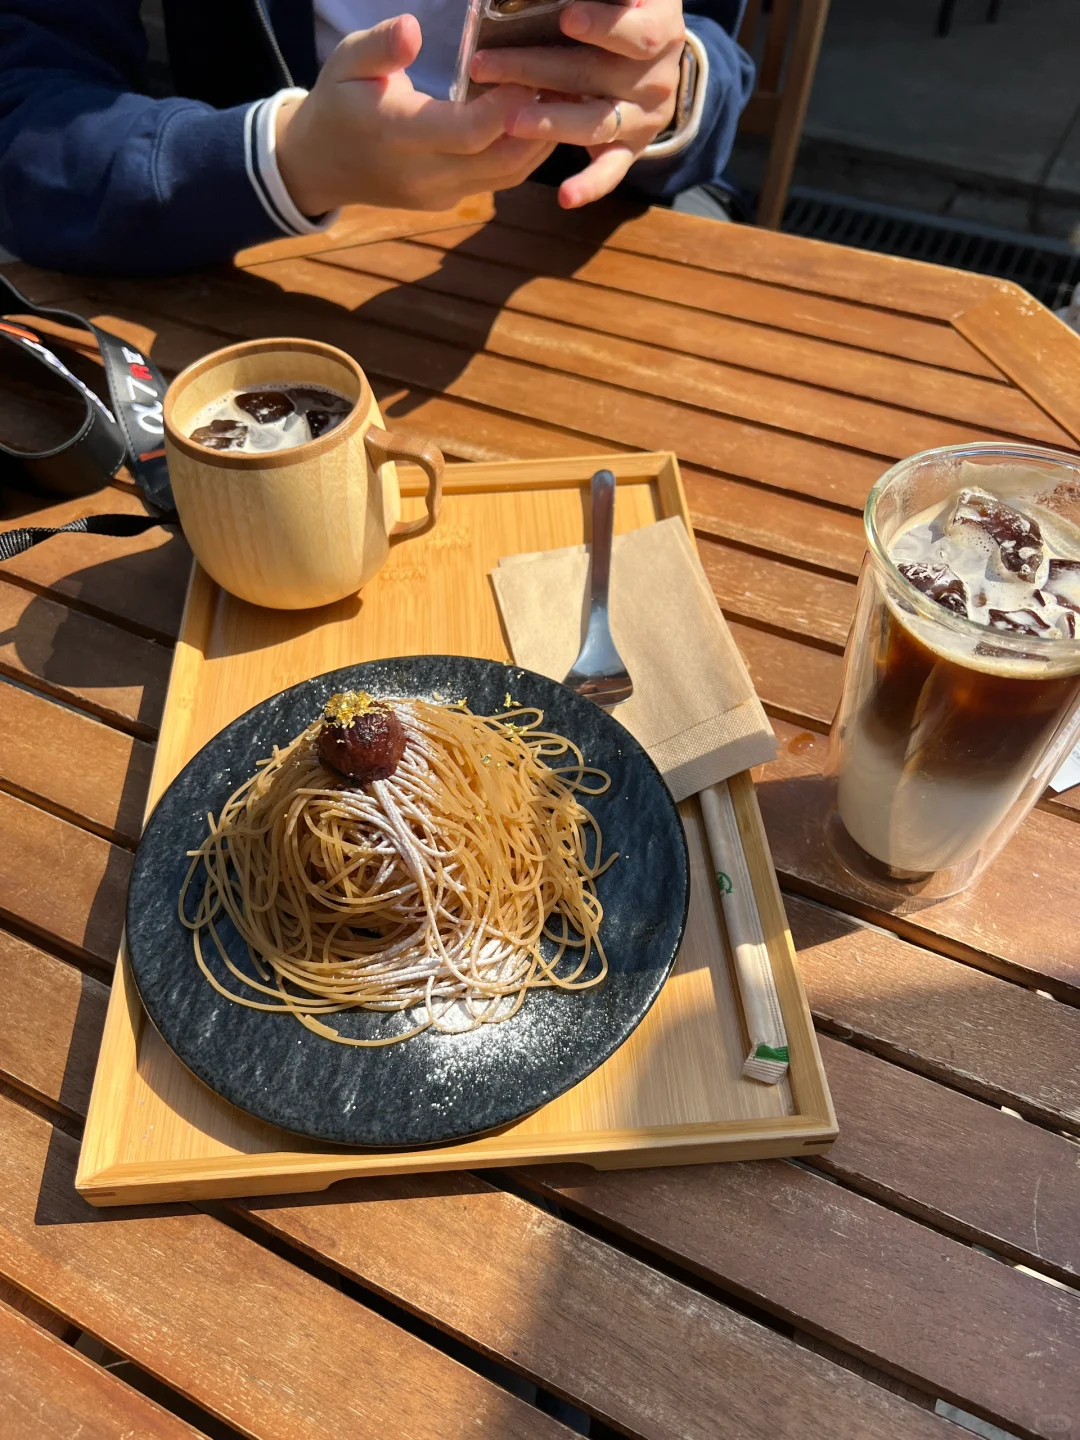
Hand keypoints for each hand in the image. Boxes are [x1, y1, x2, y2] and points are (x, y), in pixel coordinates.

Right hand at [276, 16, 553, 215]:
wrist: (322, 165)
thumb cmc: (338, 101)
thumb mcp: (346, 61)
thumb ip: (380, 46)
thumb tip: (413, 27)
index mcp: (398, 136)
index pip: (469, 133)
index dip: (508, 107)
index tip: (532, 73)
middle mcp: (424, 174)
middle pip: (502, 160)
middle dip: (539, 123)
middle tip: (562, 81)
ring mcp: (441, 194)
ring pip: (509, 175)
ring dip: (541, 140)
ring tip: (559, 96)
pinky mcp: (452, 200)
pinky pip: (500, 179)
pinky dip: (525, 150)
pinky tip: (537, 117)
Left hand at [470, 0, 684, 207]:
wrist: (654, 66)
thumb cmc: (620, 17)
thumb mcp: (618, 1)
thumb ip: (594, 1)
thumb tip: (556, 1)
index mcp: (659, 26)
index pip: (636, 31)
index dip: (603, 26)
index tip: (566, 20)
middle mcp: (657, 75)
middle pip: (595, 73)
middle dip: (537, 68)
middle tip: (485, 65)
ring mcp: (645, 116)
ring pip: (597, 120)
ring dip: (551, 121)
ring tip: (510, 121)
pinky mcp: (632, 148)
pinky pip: (612, 169)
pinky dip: (590, 185)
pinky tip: (566, 197)